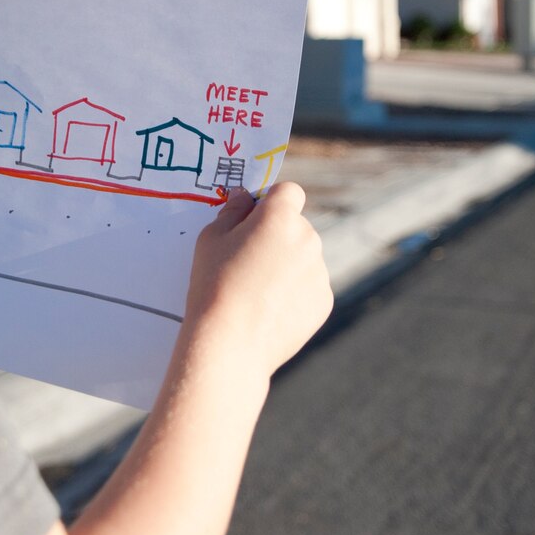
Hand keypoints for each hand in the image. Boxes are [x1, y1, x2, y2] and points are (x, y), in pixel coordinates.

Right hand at [180, 182, 333, 382]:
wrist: (230, 343)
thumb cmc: (213, 285)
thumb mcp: (211, 239)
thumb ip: (232, 211)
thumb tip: (243, 197)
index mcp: (281, 217)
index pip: (289, 192)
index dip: (270, 202)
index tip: (252, 221)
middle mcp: (308, 239)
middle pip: (297, 227)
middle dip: (277, 236)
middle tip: (247, 262)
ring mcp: (320, 272)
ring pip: (304, 258)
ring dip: (287, 265)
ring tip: (256, 292)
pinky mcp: (324, 301)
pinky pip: (310, 287)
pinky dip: (295, 293)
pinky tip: (269, 310)